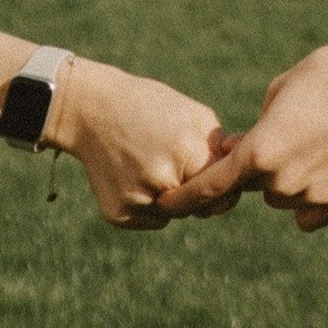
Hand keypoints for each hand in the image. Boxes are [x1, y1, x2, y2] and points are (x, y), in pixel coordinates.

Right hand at [47, 59, 228, 228]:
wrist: (93, 110)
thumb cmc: (150, 106)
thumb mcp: (194, 115)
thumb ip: (219, 149)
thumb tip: (235, 180)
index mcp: (187, 153)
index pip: (221, 187)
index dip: (224, 183)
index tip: (220, 175)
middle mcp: (162, 182)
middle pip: (198, 206)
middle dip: (199, 193)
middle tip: (184, 168)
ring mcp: (138, 202)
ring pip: (174, 215)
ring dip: (173, 199)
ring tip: (153, 164)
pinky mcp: (118, 215)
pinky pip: (150, 220)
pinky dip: (149, 204)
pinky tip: (135, 175)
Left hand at [173, 32, 327, 231]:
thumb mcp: (279, 90)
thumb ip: (255, 130)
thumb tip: (239, 154)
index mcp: (259, 152)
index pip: (210, 186)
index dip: (185, 198)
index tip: (166, 207)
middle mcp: (281, 181)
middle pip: (256, 188)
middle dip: (263, 167)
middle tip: (291, 133)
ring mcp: (313, 196)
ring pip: (285, 198)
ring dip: (291, 179)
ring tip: (320, 140)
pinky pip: (311, 212)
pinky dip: (315, 196)